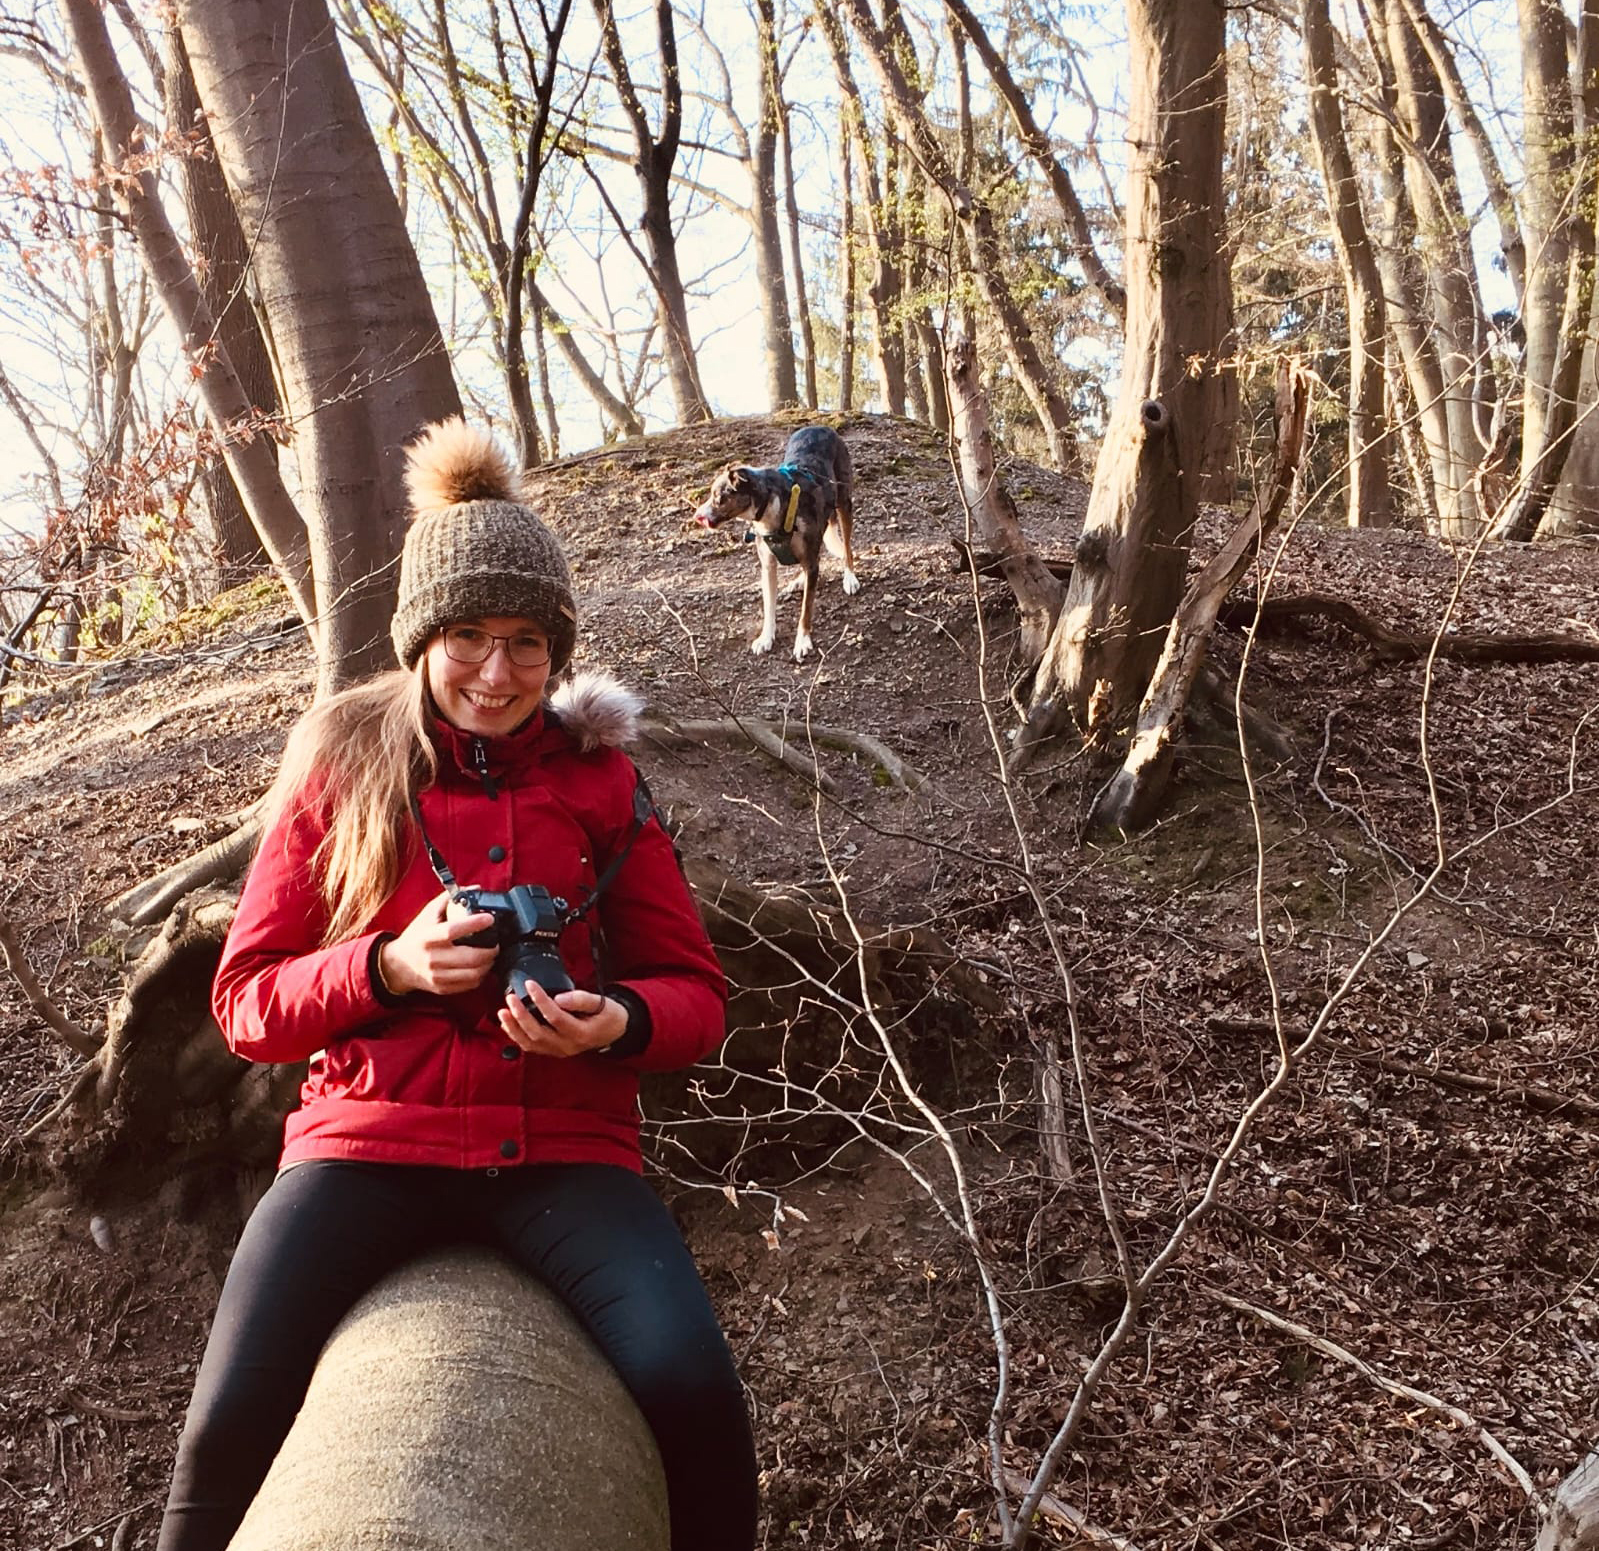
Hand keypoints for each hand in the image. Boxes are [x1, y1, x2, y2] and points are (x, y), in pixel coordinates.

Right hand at [377, 889, 497, 996]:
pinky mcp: (442, 988)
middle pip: (470, 957)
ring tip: (491, 955)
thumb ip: (449, 899)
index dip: (474, 924)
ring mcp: (437, 976)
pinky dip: (481, 976)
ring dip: (489, 964)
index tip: (489, 918)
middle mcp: (432, 958)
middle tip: (497, 942)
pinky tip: (482, 966)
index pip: (453, 930)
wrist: (397, 965)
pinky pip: (469, 985)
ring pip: (473, 974)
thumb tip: (474, 889)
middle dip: (491, 950)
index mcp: (428, 937)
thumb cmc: (416, 936)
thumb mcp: (427, 914)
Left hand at [498, 981, 627, 1057]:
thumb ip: (581, 1000)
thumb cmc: (608, 1015)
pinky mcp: (552, 1051)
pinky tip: (508, 1024)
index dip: (541, 1000)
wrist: (613, 1031)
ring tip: (503, 1012)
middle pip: (538, 1033)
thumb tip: (559, 997)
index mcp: (581, 1033)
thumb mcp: (602, 1003)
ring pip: (530, 1044)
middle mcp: (567, 1046)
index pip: (556, 1017)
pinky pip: (531, 1047)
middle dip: (521, 1016)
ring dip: (514, 1028)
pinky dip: (517, 1036)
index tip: (530, 984)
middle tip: (511, 998)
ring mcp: (559, 1051)